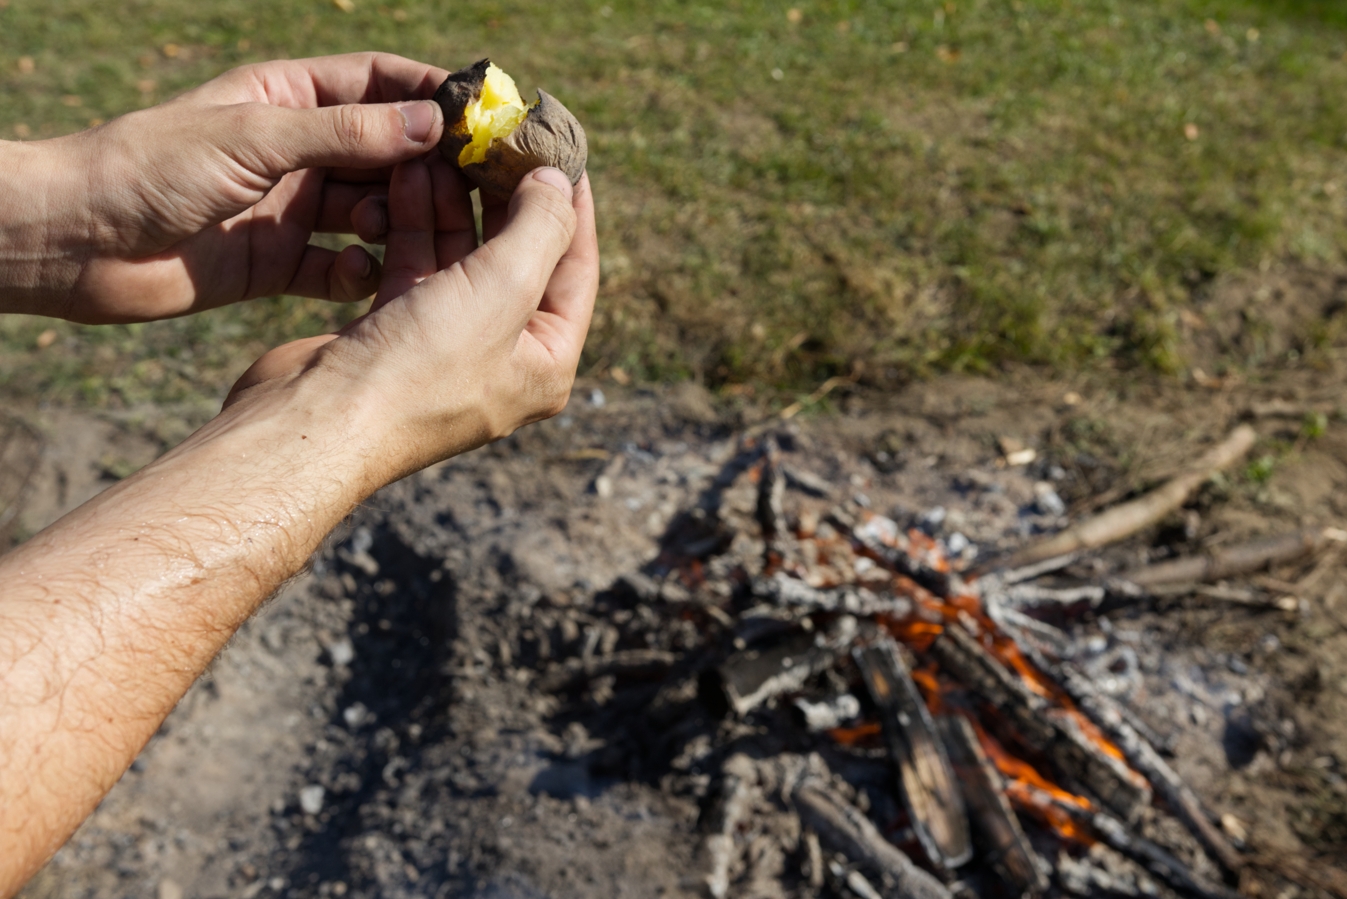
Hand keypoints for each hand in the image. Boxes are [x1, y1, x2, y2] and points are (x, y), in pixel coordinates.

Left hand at [0, 52, 448, 322]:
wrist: (77, 241)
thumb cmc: (151, 167)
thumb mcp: (256, 137)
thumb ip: (345, 133)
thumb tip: (432, 124)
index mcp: (288, 98)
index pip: (379, 85)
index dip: (432, 97)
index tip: (484, 117)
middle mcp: (297, 151)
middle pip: (386, 153)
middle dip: (426, 170)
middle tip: (468, 192)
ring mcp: (291, 209)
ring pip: (370, 213)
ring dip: (392, 224)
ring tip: (399, 234)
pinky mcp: (279, 264)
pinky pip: (340, 270)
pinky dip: (359, 273)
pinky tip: (365, 276)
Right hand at [225, 154, 598, 480]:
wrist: (315, 419)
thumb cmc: (419, 368)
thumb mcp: (503, 289)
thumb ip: (540, 229)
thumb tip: (558, 181)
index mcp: (545, 363)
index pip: (576, 269)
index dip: (572, 207)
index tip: (562, 149)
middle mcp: (502, 358)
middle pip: (518, 258)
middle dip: (505, 195)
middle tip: (498, 138)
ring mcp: (447, 347)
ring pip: (462, 257)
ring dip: (454, 202)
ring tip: (446, 147)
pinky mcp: (396, 332)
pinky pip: (417, 265)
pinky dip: (414, 223)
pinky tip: (407, 175)